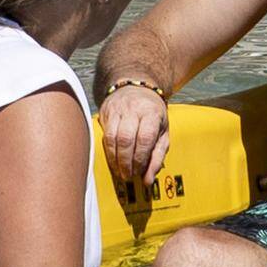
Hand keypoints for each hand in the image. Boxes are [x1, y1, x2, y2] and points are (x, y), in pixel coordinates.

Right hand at [98, 79, 168, 198]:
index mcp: (151, 113)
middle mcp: (133, 109)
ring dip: (114, 159)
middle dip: (125, 162)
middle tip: (127, 176)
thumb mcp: (163, 132)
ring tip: (119, 172)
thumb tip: (148, 180)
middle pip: (126, 139)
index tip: (139, 172)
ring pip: (111, 138)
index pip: (145, 138)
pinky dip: (107, 151)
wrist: (135, 86)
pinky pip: (104, 135)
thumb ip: (157, 157)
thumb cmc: (152, 114)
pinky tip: (112, 161)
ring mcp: (116, 109)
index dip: (140, 158)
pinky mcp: (104, 112)